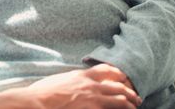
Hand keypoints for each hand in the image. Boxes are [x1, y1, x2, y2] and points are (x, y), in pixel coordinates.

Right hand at [25, 63, 141, 107]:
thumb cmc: (44, 93)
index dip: (117, 73)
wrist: (38, 103)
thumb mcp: (60, 80)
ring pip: (119, 99)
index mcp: (81, 75)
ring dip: (129, 102)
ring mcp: (93, 98)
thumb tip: (75, 82)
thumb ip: (72, 80)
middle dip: (129, 91)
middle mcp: (90, 85)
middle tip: (135, 96)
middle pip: (117, 85)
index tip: (123, 77)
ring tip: (135, 105)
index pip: (106, 70)